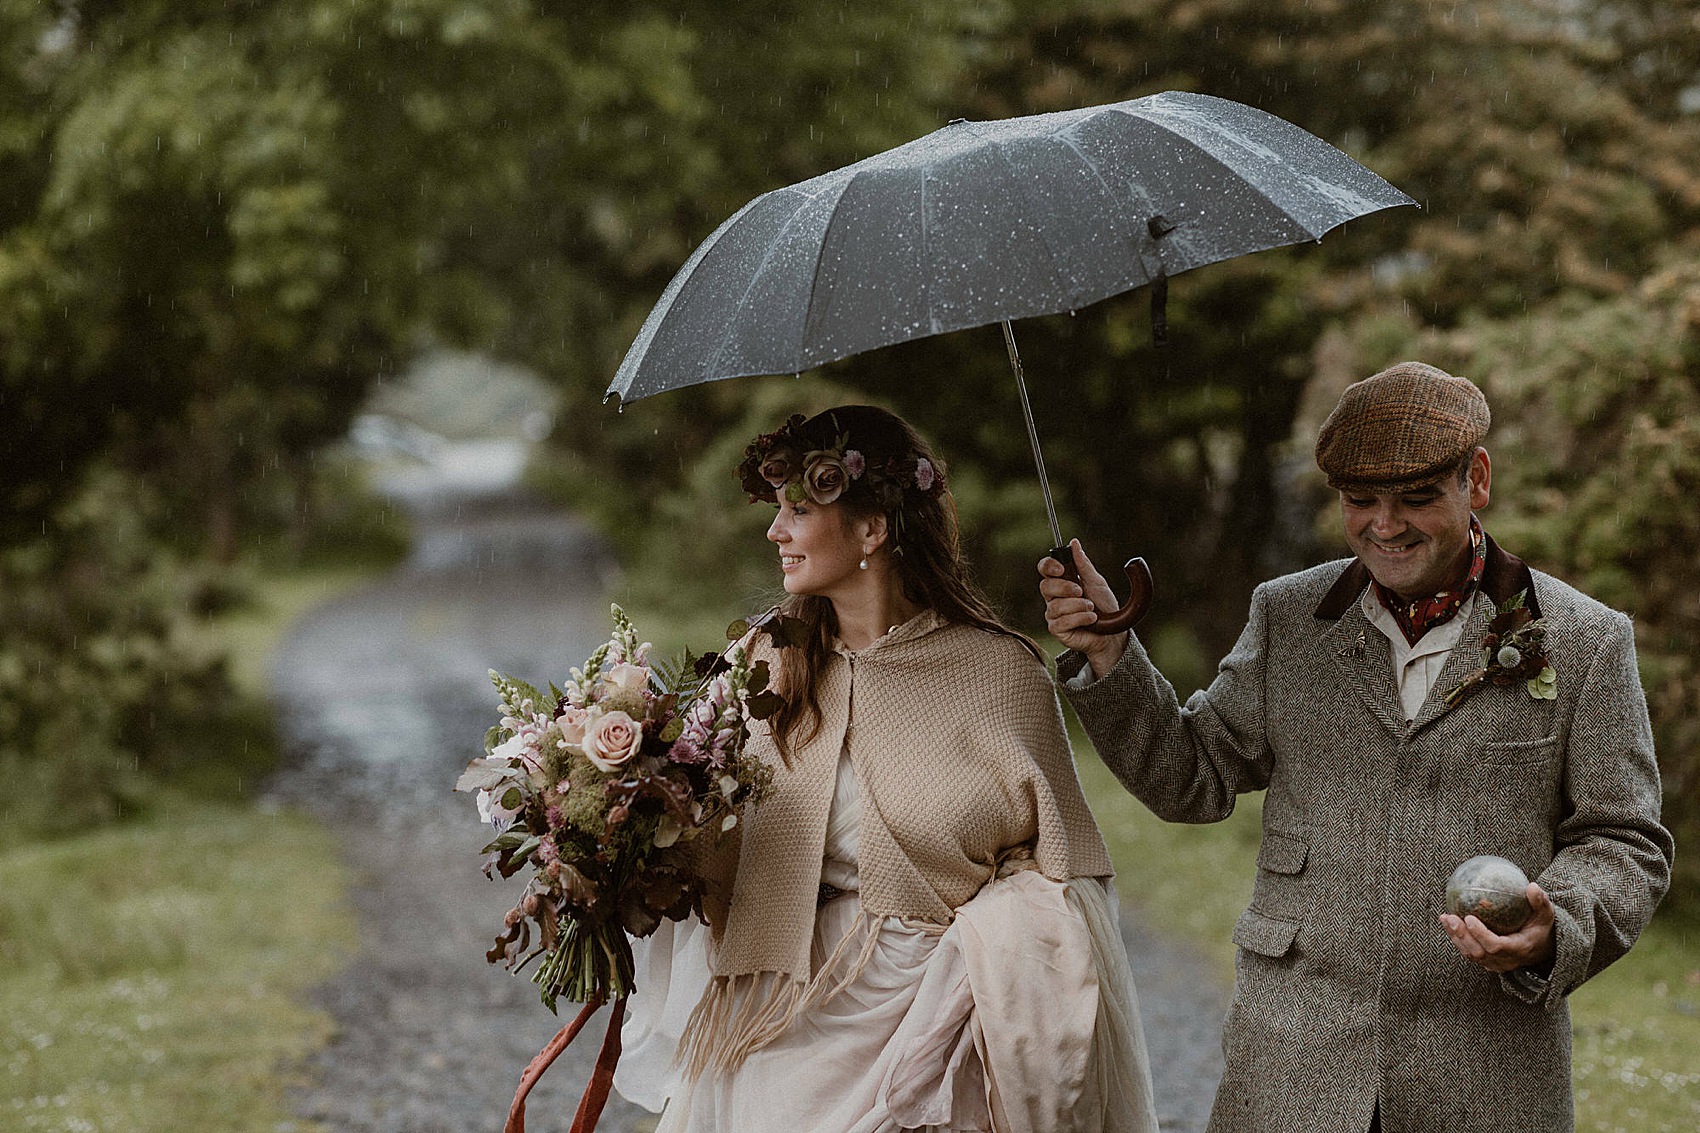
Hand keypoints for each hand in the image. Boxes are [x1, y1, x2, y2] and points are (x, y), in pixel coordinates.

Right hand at [1036, 539, 1127, 678]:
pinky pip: (1062, 621)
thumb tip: (1074, 543)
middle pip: (1045, 586)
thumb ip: (1084, 564)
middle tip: (1081, 591)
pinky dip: (1080, 618)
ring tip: (1091, 608)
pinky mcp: (1057, 630)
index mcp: (1061, 581)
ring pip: (1055, 605)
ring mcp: (1053, 614)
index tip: (1062, 569)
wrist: (1113, 632)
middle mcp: (1054, 597)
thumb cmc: (1104, 607)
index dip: (1048, 566)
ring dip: (1077, 605)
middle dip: (1064, 587)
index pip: (1044, 569)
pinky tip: (1091, 619)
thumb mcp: (1096, 582)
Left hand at [1438, 882, 1556, 973]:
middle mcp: (1506, 961)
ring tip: (1445, 918)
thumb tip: (1532, 886)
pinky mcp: (1488, 963)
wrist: (1542, 950)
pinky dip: (1457, 939)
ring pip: (1471, 954)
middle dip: (1462, 935)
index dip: (1481, 934)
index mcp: (1519, 949)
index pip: (1496, 946)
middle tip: (1450, 917)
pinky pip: (1469, 953)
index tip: (1469, 917)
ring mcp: (1496, 965)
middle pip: (1479, 952)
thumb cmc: (1541, 928)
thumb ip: (1540, 901)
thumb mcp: (1545, 914)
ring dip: (1456, 936)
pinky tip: (1448, 923)